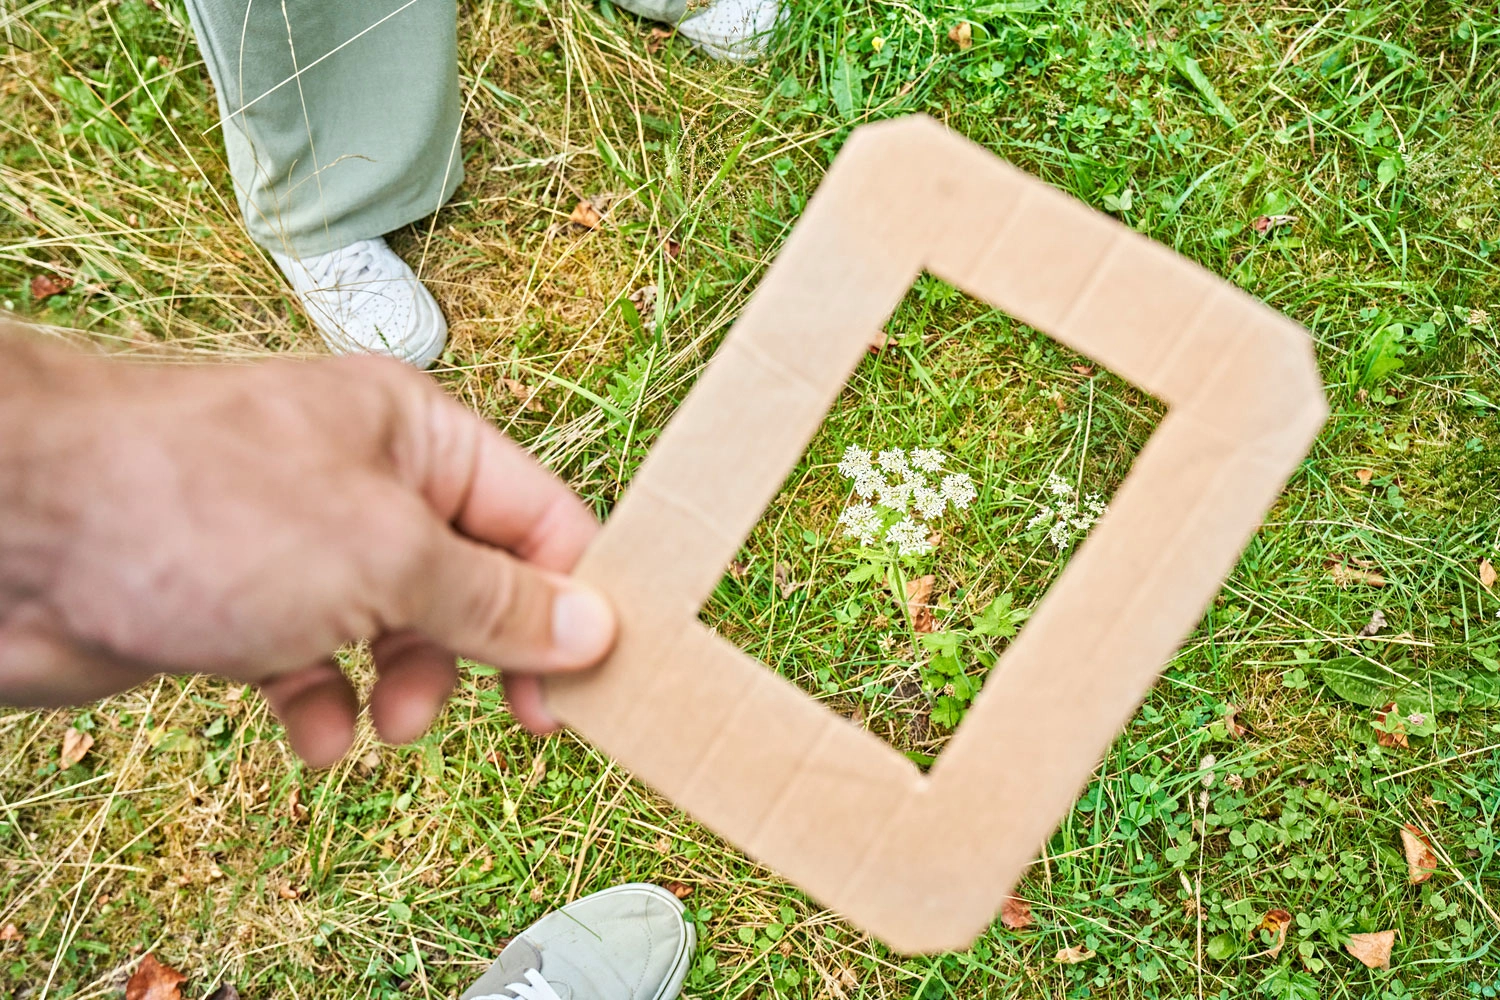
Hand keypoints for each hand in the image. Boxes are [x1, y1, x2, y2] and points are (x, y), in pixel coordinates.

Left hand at [0, 331, 615, 765]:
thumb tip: (591, 626)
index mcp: (419, 436)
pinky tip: (310, 732)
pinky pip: (319, 662)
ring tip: (382, 724)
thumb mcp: (388, 558)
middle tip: (509, 716)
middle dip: (485, 654)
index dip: (575, 596)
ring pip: (401, 630)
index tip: (597, 678)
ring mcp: (303, 542)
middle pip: (475, 580)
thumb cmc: (200, 506)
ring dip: (407, 688)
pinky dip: (325, 704)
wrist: (16, 531)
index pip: (540, 515)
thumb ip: (496, 601)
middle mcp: (367, 481)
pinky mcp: (244, 600)